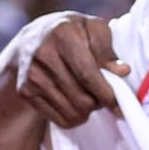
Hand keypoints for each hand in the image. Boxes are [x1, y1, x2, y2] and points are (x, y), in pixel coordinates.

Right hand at [11, 13, 127, 126]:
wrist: (30, 39)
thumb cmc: (70, 33)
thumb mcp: (93, 29)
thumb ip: (108, 51)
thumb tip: (122, 72)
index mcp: (64, 33)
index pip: (88, 75)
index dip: (106, 94)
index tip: (117, 103)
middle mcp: (44, 53)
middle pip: (81, 98)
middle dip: (98, 103)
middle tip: (102, 96)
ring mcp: (32, 74)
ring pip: (72, 112)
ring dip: (87, 111)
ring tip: (88, 97)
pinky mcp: (25, 91)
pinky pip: (60, 120)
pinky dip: (73, 118)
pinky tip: (74, 103)